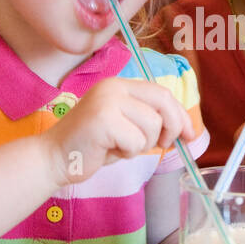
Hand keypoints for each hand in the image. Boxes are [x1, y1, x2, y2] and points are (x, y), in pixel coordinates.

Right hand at [42, 78, 192, 185]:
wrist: (54, 158)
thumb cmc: (92, 146)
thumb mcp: (125, 126)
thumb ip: (148, 120)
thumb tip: (184, 128)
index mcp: (120, 85)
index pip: (161, 93)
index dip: (180, 114)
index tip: (190, 134)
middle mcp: (114, 87)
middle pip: (163, 103)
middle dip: (171, 127)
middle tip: (165, 144)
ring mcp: (108, 101)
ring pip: (152, 126)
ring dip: (142, 145)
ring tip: (119, 147)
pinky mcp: (104, 120)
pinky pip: (136, 142)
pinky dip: (127, 153)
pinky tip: (108, 151)